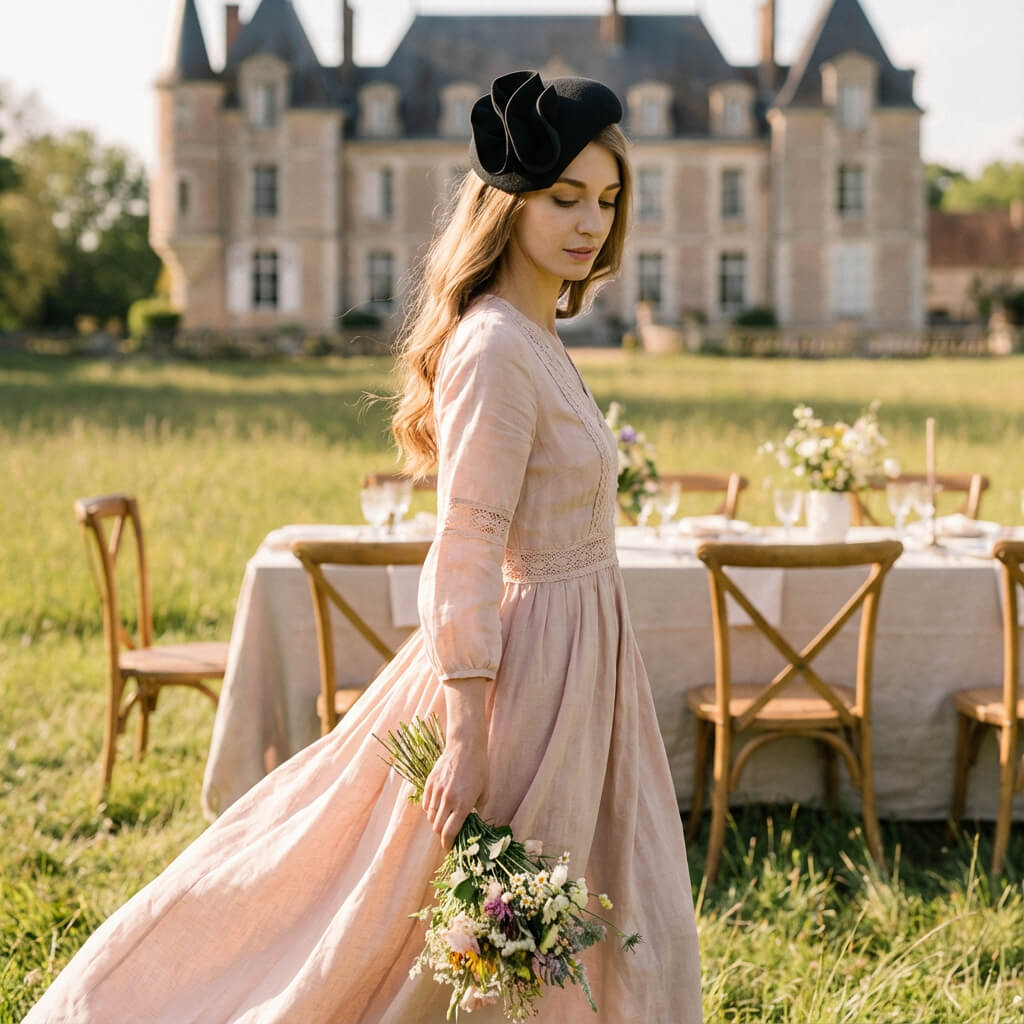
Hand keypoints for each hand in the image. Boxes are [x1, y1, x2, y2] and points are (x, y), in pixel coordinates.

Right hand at [422, 677, 489, 849]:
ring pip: (430, 817)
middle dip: (442, 835)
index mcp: (464, 804)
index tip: (449, 848)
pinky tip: (438, 808)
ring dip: (436, 822)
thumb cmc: (479, 769)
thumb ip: (476, 810)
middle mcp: (448, 799)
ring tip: (444, 819)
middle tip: (448, 835)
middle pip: (438, 827)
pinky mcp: (429, 783)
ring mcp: (437, 791)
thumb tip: (471, 823)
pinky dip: (430, 810)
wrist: (465, 746)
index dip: (448, 844)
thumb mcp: (485, 791)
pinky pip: (425, 804)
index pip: (450, 832)